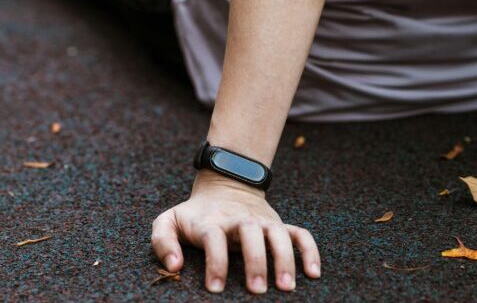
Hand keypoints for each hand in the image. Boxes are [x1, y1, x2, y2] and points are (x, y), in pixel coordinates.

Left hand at [150, 170, 320, 293]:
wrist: (224, 185)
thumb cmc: (194, 215)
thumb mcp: (169, 222)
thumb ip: (162, 242)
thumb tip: (175, 266)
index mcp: (211, 221)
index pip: (213, 238)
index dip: (214, 262)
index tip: (215, 288)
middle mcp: (239, 219)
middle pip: (249, 233)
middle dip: (255, 261)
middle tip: (256, 290)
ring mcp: (261, 221)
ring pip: (277, 234)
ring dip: (285, 258)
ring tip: (286, 287)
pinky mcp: (278, 224)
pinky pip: (300, 234)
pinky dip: (310, 251)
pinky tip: (313, 274)